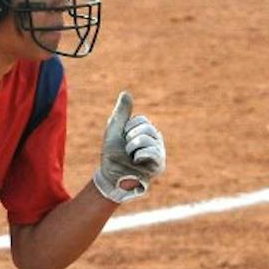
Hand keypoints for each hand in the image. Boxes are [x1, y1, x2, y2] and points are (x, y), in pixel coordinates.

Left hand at [92, 90, 166, 204]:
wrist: (110, 176)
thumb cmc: (112, 153)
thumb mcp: (115, 129)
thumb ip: (122, 112)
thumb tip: (126, 92)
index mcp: (147, 130)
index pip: (141, 120)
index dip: (127, 128)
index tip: (123, 138)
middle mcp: (156, 140)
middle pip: (146, 128)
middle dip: (129, 137)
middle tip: (126, 150)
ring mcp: (159, 153)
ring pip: (147, 139)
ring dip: (132, 148)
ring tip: (131, 157)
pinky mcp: (159, 166)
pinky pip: (152, 152)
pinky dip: (140, 155)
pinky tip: (136, 161)